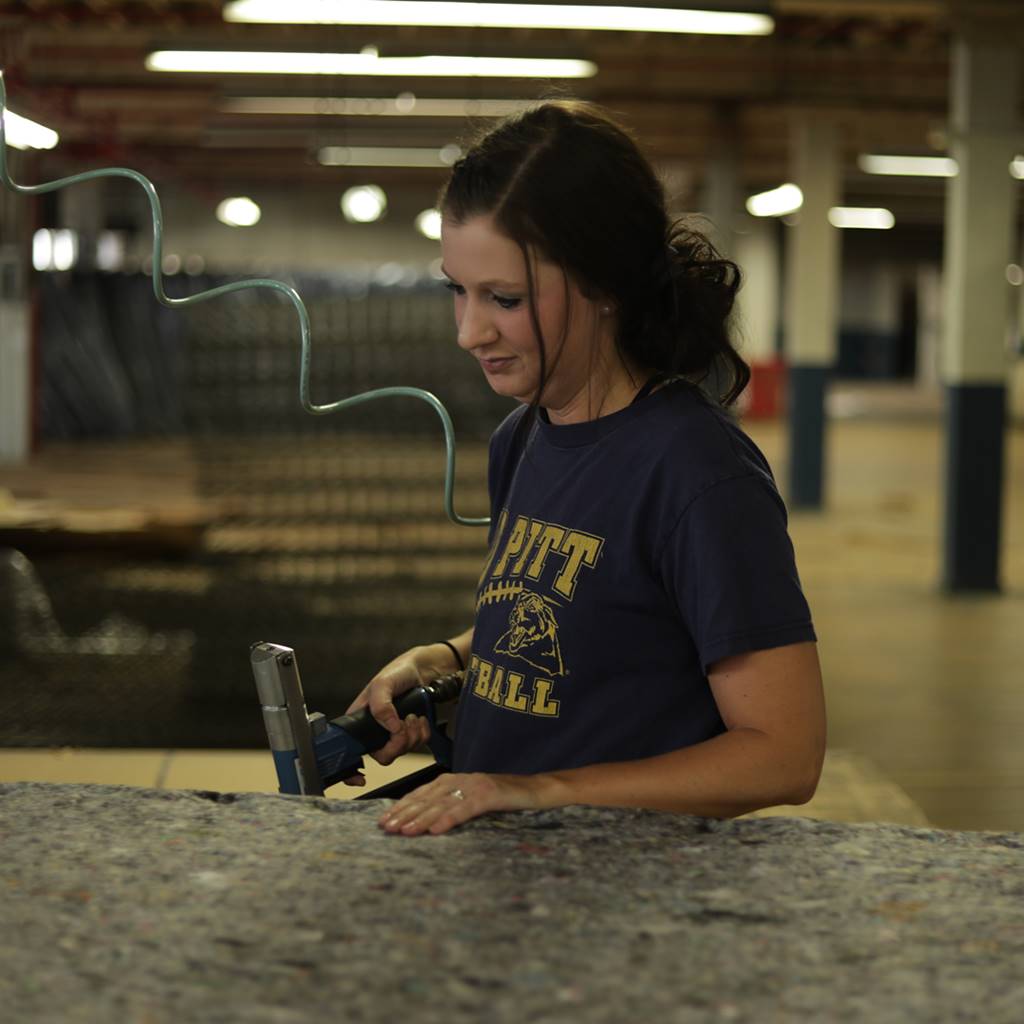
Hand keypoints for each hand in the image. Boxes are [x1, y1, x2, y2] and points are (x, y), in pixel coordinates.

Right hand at [340, 646, 438, 786]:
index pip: (350, 750)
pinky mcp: (411, 732)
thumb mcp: (383, 683)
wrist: (424, 669)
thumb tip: (390, 727)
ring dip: (412, 734)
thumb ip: (381, 705)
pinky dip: (422, 732)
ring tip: (412, 715)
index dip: (351, 769)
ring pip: (402, 751)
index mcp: (360, 721)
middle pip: (383, 756)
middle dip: (397, 744)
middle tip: (403, 725)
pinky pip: (418, 744)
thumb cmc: (398, 672)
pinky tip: (419, 718)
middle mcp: (375, 730)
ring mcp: (393, 733)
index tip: (360, 777)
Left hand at [378, 772, 551, 835]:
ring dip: (421, 818)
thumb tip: (423, 823)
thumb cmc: (505, 799)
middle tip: (386, 828)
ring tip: (404, 831)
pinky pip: (466, 808)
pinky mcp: (491, 795)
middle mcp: (462, 780)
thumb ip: (451, 807)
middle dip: (404, 813)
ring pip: (443, 803)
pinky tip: (436, 830)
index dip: (402, 806)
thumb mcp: (473, 802)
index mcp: (455, 781)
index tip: (384, 820)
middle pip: (428, 798)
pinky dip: (450, 819)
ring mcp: (476, 786)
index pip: (422, 793)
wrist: (538, 790)